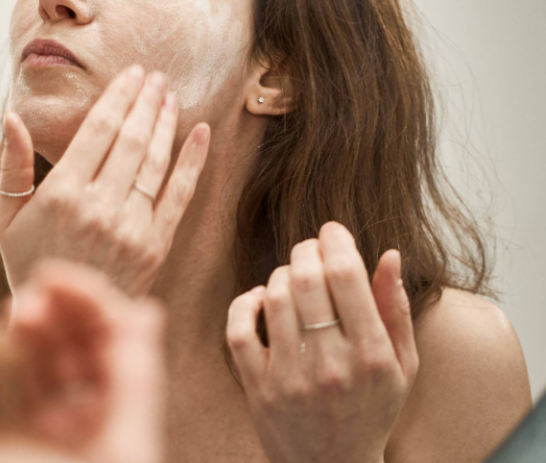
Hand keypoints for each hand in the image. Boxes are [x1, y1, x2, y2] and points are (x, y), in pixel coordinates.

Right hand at [0, 65, 210, 296]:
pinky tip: (201, 132)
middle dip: (145, 101)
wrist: (64, 319)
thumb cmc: (29, 263)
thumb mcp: (6, 219)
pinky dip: (193, 161)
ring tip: (171, 95)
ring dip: (166, 122)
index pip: (97, 130)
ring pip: (154, 161)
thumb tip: (11, 116)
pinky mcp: (154, 244)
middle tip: (155, 75)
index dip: (118, 97)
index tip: (131, 74)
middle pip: (130, 139)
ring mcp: (130, 227)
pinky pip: (179, 195)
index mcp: (61, 194)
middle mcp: (99, 207)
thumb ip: (13, 167)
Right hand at [1, 260, 165, 462]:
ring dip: (29, 332)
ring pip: (43, 363)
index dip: (87, 299)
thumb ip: (134, 378)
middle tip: (30, 294)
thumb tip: (147, 310)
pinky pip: (14, 392)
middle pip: (77, 345)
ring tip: (13, 311)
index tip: (52, 275)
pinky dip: (5, 362)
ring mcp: (56, 428)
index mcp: (126, 414)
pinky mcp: (18, 440)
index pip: (113, 338)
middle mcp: (93, 416)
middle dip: (56, 312)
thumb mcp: (122, 444)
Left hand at [226, 222, 418, 462]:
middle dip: (306, 249)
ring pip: (274, 297)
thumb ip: (396, 308)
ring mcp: (289, 378)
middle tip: (310, 247)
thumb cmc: (371, 409)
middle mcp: (331, 366)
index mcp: (371, 356)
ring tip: (293, 277)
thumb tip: (388, 253)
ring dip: (281, 274)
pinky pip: (239, 329)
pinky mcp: (257, 388)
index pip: (346, 275)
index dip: (335, 240)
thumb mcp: (401, 366)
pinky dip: (245, 303)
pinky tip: (261, 299)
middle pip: (306, 279)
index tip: (332, 231)